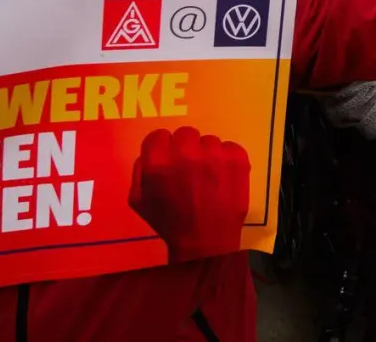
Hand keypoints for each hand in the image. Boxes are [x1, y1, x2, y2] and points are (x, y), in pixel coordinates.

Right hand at [128, 127, 249, 262]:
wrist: (206, 242)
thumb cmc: (170, 223)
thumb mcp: (139, 200)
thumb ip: (140, 170)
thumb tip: (149, 153)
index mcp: (158, 160)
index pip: (159, 135)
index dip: (163, 149)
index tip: (169, 161)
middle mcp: (186, 151)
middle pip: (185, 134)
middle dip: (185, 149)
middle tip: (189, 169)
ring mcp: (214, 154)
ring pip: (208, 141)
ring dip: (206, 155)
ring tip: (208, 178)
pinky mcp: (237, 158)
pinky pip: (229, 147)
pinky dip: (227, 160)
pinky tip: (223, 177)